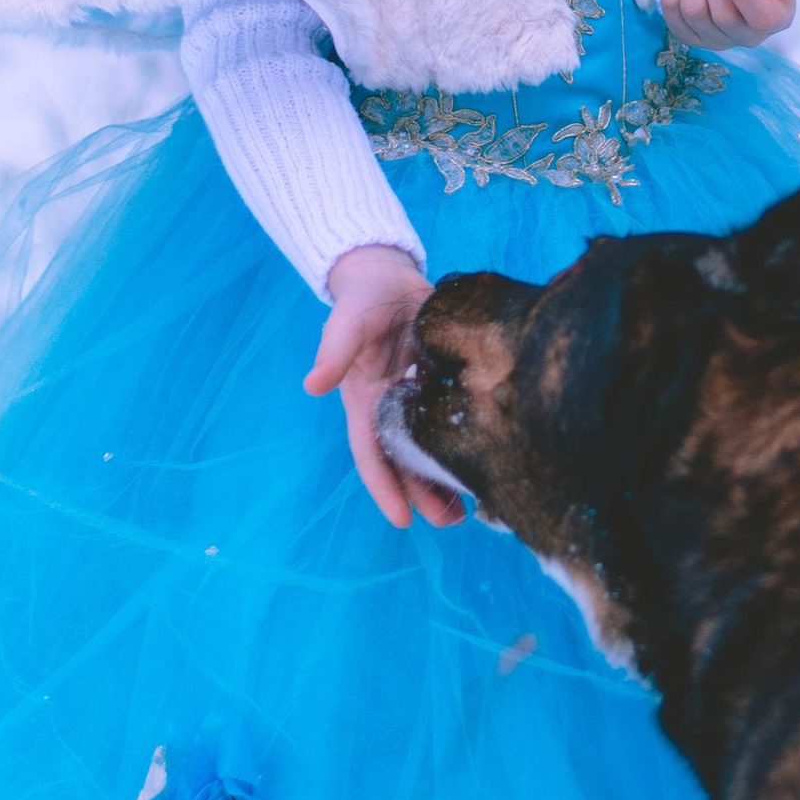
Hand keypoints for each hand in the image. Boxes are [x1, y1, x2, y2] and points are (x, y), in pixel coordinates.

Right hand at [303, 244, 457, 529]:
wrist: (387, 276)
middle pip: (406, 462)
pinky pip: (453, 419)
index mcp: (364, 401)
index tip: (404, 520)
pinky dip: (465, 442)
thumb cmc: (361, 300)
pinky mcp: (443, 382)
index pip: (372, 454)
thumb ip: (334, 351)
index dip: (386, 488)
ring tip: (472, 509)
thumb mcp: (346, 322)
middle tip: (453, 523)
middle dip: (425, 495)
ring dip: (446, 479)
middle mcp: (390, 407)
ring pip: (431, 448)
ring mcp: (418, 397)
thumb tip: (313, 385)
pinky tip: (486, 458)